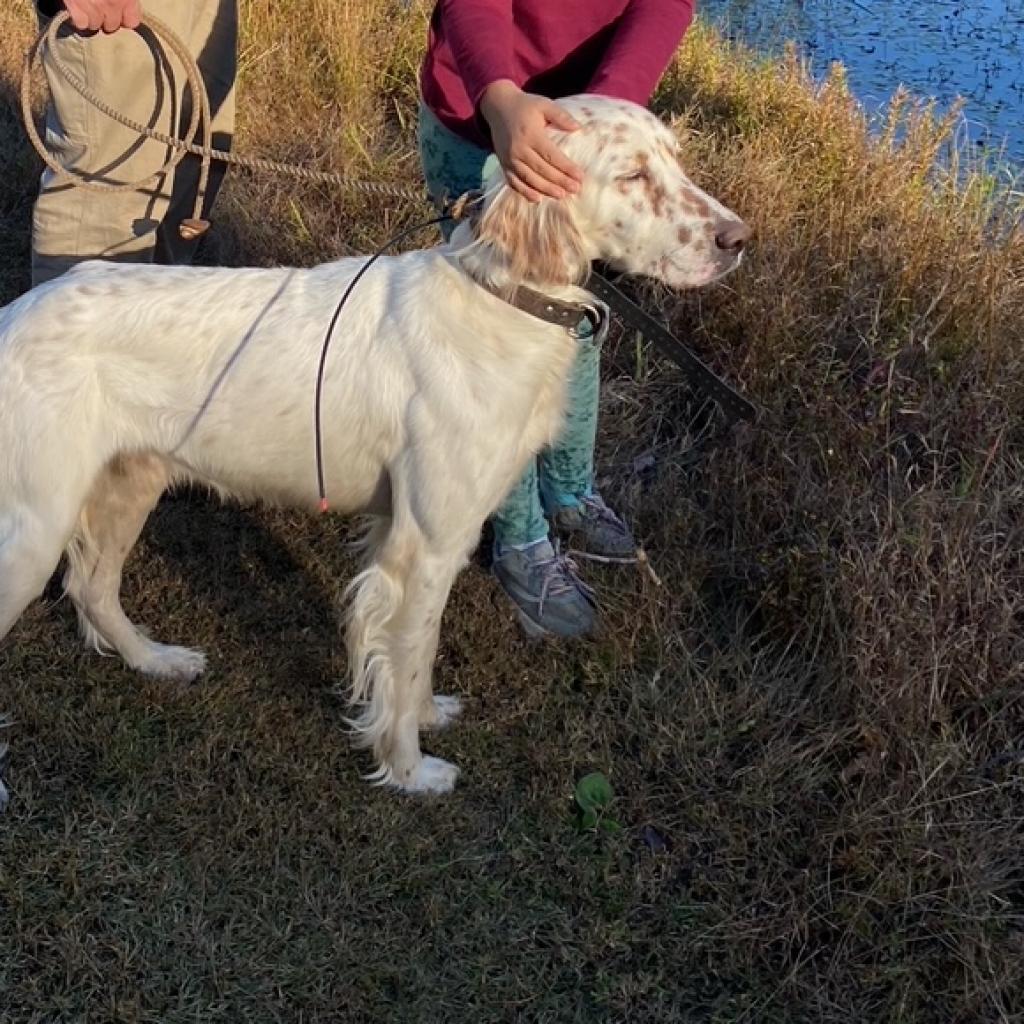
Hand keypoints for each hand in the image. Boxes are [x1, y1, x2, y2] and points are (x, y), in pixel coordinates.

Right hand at [63, 0, 141, 32]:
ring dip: (90, 17)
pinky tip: (76, 6)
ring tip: (86, 3)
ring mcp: (94, 6)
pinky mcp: (75, 4)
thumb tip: (124, 7)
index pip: (131, 22)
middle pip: (112, 26)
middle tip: (97, 5)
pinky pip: (81, 22)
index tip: (118, 13)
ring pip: (95, 25)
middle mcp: (113, 2)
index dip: (123, 18)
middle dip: (105, 17)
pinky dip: (77, 16)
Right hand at [479, 80, 583, 202]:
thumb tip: (577, 128)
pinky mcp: (503, 164)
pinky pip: (513, 182)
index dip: (566, 167)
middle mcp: (519, 149)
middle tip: (575, 189)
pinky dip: (524, 192)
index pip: (551, 155)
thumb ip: (560, 116)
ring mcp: (510, 159)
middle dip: (560, 181)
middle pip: (542, 170)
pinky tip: (537, 199)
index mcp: (531, 134)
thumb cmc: (525, 106)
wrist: (498, 107)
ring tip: (561, 195)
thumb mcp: (544, 104)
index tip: (580, 176)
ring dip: (545, 189)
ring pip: (529, 179)